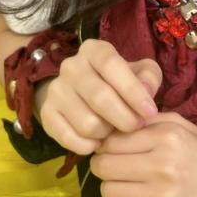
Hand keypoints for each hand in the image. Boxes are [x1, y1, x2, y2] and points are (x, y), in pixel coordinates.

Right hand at [37, 38, 161, 155]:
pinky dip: (88, 146)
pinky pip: (69, 138)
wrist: (81, 93)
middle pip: (99, 97)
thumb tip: (146, 92)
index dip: (133, 90)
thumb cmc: (118, 81)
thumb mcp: (139, 72)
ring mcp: (55, 90)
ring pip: (87, 123)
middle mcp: (70, 66)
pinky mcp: (46, 113)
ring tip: (114, 130)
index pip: (111, 65)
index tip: (150, 112)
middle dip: (125, 118)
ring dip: (107, 133)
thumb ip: (148, 78)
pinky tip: (97, 142)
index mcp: (94, 50)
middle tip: (136, 127)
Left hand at [89, 111, 196, 196]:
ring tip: (128, 189)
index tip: (113, 152)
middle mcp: (163, 166)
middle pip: (104, 167)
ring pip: (108, 193)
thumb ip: (149, 121)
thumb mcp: (183, 128)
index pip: (111, 141)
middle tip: (116, 171)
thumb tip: (112, 126)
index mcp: (167, 138)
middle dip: (104, 168)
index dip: (107, 146)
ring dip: (113, 190)